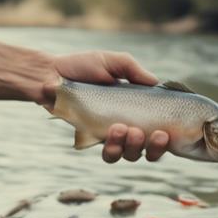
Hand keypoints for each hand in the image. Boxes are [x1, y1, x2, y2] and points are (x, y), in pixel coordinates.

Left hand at [39, 51, 169, 162]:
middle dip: (153, 147)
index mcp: (136, 110)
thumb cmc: (82, 66)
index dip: (166, 139)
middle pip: (147, 149)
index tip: (165, 132)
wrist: (51, 75)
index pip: (158, 130)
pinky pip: (108, 154)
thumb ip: (135, 71)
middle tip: (148, 133)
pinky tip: (112, 133)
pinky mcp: (92, 140)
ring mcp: (109, 135)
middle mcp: (127, 126)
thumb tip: (157, 83)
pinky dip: (114, 148)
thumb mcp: (114, 62)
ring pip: (129, 155)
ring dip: (133, 147)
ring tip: (125, 130)